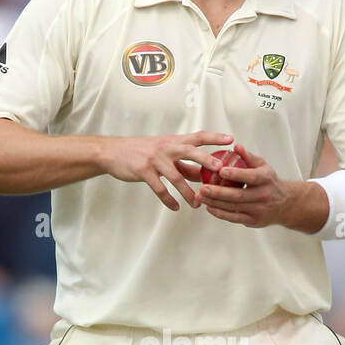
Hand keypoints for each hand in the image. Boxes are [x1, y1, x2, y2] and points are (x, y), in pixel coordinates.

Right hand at [99, 130, 232, 210]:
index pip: (197, 137)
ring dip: (188, 192)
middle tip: (221, 169)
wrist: (114, 152)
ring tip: (197, 204)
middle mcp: (166, 148)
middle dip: (206, 160)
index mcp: (173, 141)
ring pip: (176, 176)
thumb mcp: (163, 151)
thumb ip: (182, 162)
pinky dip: (168, 199)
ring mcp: (155, 159)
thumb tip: (203, 174)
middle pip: (190, 152)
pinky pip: (159, 188)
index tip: (231, 139)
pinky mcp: (144, 171)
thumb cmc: (142, 151)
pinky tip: (175, 207)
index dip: (214, 137)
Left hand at [193, 143, 321, 229]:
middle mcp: (263, 196)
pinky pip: (234, 218)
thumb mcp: (263, 166)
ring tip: (200, 196)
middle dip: (218, 192)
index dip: (236, 174)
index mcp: (266, 179)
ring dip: (215, 203)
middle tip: (202, 188)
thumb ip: (248, 157)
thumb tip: (236, 146)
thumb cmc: (269, 181)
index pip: (250, 177)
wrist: (285, 204)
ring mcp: (258, 210)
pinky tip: (209, 207)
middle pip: (238, 195)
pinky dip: (220, 213)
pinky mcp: (253, 221)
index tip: (220, 170)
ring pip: (234, 207)